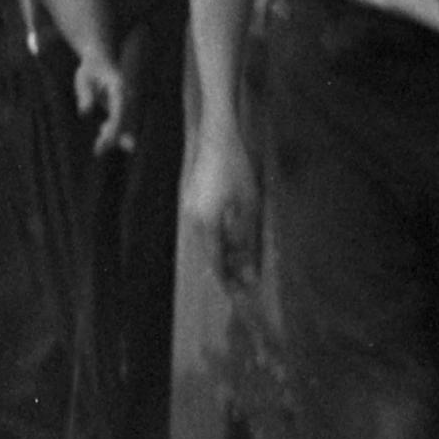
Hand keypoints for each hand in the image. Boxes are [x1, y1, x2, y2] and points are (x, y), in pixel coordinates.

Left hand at [74, 47, 131, 155]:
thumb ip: (85, 95)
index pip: (120, 113)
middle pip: (124, 121)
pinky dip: (111, 132)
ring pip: (123, 124)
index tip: (106, 141)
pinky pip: (119, 123)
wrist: (100, 58)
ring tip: (98, 150)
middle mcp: (127, 97)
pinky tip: (100, 143)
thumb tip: (84, 112)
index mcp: (119, 88)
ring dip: (112, 137)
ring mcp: (125, 102)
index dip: (115, 129)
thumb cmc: (90, 68)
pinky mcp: (120, 107)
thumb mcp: (83, 78)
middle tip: (98, 151)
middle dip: (114, 137)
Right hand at [180, 132, 257, 279]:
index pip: (215, 265)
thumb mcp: (248, 207)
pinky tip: (234, 239)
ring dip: (225, 255)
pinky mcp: (192, 202)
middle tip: (247, 285)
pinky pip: (205, 230)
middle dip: (228, 272)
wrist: (216, 138)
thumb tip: (248, 273)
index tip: (241, 299)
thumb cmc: (236, 170)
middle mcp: (193, 222)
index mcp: (205, 226)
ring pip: (207, 244)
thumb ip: (245, 242)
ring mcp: (190, 211)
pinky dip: (219, 240)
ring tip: (244, 264)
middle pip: (209, 257)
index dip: (229, 284)